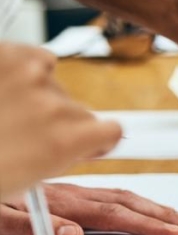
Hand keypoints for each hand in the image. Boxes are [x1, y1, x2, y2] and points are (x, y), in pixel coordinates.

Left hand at [0, 44, 121, 200]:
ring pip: (49, 79)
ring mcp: (31, 75)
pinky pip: (31, 56)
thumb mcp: (21, 180)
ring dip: (30, 92)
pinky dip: (17, 66)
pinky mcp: (8, 54)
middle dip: (54, 120)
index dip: (95, 139)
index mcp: (67, 141)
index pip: (111, 131)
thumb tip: (75, 145)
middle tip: (19, 134)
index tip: (83, 143)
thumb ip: (57, 157)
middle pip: (75, 109)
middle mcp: (55, 105)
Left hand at [0, 183, 177, 234]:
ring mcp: (67, 190)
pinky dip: (133, 199)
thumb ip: (34, 228)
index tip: (173, 233)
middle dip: (163, 213)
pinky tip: (140, 203)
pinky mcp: (61, 191)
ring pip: (120, 195)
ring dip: (153, 206)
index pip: (111, 214)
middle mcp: (68, 193)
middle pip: (126, 201)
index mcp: (57, 202)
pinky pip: (106, 193)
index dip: (146, 223)